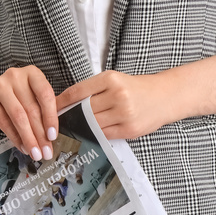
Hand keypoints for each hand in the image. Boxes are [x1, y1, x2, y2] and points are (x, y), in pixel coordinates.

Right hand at [0, 66, 58, 162]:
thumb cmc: (15, 100)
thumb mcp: (31, 99)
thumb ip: (44, 110)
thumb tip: (56, 135)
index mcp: (32, 73)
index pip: (45, 94)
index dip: (51, 116)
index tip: (54, 136)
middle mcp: (15, 75)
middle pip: (32, 108)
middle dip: (41, 134)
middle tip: (46, 151)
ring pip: (18, 116)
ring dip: (29, 138)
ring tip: (35, 153)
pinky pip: (4, 122)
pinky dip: (15, 137)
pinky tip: (22, 147)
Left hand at [55, 70, 170, 140]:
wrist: (166, 96)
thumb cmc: (137, 87)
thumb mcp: (116, 80)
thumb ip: (93, 89)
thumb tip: (67, 103)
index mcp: (110, 79)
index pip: (78, 91)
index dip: (61, 101)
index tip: (50, 107)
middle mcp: (117, 95)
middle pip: (83, 110)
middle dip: (69, 117)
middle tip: (55, 123)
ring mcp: (124, 114)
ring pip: (92, 125)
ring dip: (80, 128)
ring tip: (70, 130)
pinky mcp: (130, 129)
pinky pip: (104, 135)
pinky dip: (95, 135)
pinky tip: (88, 134)